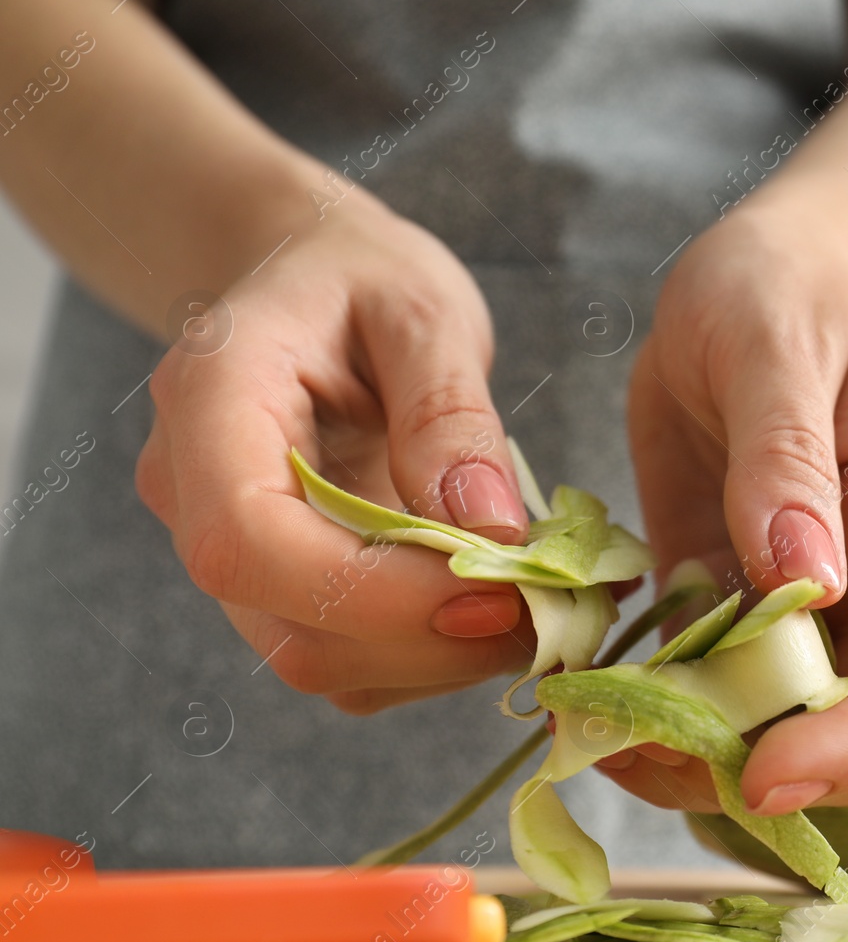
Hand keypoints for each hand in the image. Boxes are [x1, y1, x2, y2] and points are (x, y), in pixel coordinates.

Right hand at [137, 191, 538, 711]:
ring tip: (549, 597)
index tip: (501, 591)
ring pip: (328, 663)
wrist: (313, 285)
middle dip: (440, 639)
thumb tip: (489, 529)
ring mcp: (231, 556)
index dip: (378, 596)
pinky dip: (439, 651)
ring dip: (450, 655)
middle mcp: (194, 495)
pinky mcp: (282, 591)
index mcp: (210, 403)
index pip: (250, 545)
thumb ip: (450, 412)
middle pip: (295, 631)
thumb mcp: (422, 309)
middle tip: (560, 601)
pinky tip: (506, 597)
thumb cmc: (361, 277)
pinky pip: (354, 662)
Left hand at [607, 206, 847, 815]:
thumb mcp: (776, 343)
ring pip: (774, 724)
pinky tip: (585, 701)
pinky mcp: (726, 598)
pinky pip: (703, 686)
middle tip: (651, 758)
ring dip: (697, 756)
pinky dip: (652, 713)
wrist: (745, 280)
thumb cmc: (781, 287)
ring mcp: (797, 603)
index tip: (770, 771)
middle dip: (770, 767)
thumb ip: (787, 457)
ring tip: (599, 737)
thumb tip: (806, 585)